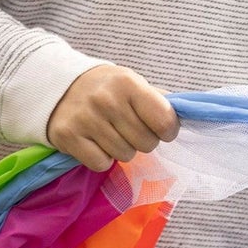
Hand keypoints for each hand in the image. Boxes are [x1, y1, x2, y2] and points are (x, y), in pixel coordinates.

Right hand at [46, 65, 179, 171]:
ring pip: (125, 156)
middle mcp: (107, 100)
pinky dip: (101, 158)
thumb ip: (160, 101)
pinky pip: (101, 164)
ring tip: (108, 132)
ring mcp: (86, 119)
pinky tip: (93, 142)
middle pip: (146, 144)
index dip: (167, 131)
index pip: (165, 121)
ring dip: (121, 149)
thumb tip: (188, 115)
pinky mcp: (68, 137)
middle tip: (127, 128)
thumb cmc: (106, 89)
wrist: (58, 86)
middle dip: (142, 141)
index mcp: (129, 84)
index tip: (159, 128)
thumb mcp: (133, 84)